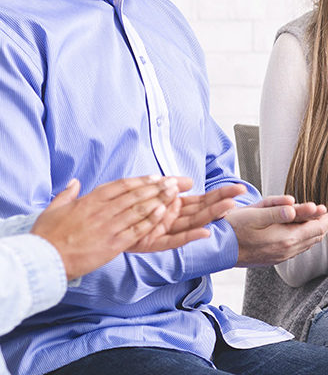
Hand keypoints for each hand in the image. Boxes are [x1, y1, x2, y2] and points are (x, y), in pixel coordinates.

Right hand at [31, 176, 182, 279]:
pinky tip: (163, 213)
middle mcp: (102, 211)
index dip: (140, 180)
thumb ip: (67, 194)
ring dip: (159, 200)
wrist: (43, 260)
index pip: (120, 186)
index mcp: (89, 201)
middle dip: (156, 187)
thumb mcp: (53, 209)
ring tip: (174, 193)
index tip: (155, 177)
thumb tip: (75, 182)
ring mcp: (109, 227)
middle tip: (174, 182)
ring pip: (139, 210)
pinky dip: (151, 221)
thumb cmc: (46, 236)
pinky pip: (137, 230)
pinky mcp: (113, 244)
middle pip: (135, 195)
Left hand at [127, 183, 246, 253]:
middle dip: (222, 201)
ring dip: (211, 214)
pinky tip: (204, 232)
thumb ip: (168, 185)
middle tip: (239, 194)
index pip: (202, 200)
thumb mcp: (146, 191)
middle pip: (202, 209)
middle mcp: (172, 220)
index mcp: (173, 208)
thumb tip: (188, 181)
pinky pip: (174, 240)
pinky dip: (189, 236)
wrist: (97, 229)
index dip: (220, 194)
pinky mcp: (152, 243)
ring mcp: (164, 231)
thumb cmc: (121, 209)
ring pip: (193, 222)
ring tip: (228, 207)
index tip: (237, 189)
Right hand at [226, 195, 327, 267]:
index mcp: (286, 239)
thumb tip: (307, 208)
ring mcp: (279, 257)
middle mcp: (286, 251)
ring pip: (307, 243)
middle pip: (315, 236)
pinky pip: (296, 248)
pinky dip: (304, 237)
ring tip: (321, 218)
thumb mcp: (257, 213)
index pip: (318, 227)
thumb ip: (282, 210)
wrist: (214, 248)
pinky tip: (302, 230)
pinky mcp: (272, 259)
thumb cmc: (233, 227)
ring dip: (316, 230)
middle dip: (327, 223)